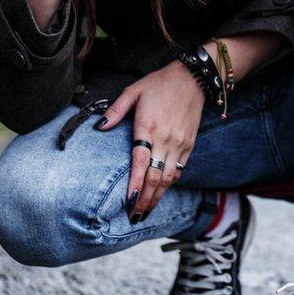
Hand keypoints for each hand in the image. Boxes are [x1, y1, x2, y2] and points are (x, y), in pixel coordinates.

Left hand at [98, 60, 204, 221]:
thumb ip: (115, 110)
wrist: (194, 78)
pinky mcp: (189, 144)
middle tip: (135, 216)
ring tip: (146, 211)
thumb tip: (99, 127)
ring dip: (158, 197)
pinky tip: (161, 192)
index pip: (141, 163)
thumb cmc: (160, 83)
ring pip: (169, 178)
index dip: (136, 185)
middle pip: (156, 178)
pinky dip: (170, 184)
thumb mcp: (133, 91)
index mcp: (149, 127)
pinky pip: (179, 169)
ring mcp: (180, 144)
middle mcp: (166, 140)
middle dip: (145, 200)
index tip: (129, 202)